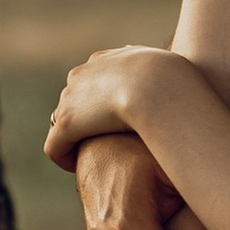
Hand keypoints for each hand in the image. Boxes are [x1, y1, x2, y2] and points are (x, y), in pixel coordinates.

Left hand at [45, 46, 173, 171]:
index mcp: (104, 60)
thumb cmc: (174, 81)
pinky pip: (56, 146)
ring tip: (92, 157)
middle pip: (75, 99)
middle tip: (102, 142)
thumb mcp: (172, 69)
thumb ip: (166, 74)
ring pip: (64, 122)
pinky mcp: (66, 124)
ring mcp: (71, 99)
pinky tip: (78, 169)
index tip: (114, 121)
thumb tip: (174, 76)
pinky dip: (65, 157)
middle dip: (85, 120)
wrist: (158, 88)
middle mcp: (82, 74)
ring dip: (76, 139)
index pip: (93, 79)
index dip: (101, 102)